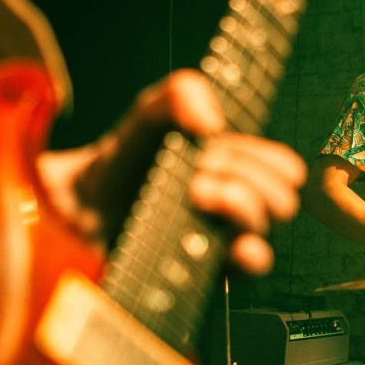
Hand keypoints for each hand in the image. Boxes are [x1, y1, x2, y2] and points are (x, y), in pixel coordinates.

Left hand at [41, 69, 304, 273]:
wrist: (80, 205)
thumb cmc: (122, 160)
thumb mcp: (148, 114)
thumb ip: (179, 94)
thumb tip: (213, 124)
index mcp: (236, 171)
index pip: (284, 169)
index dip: (259, 157)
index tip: (213, 147)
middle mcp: (236, 208)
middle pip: (283, 200)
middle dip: (248, 177)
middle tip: (200, 171)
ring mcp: (223, 241)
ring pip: (267, 228)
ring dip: (240, 202)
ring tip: (196, 192)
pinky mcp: (206, 270)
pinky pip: (249, 268)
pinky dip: (245, 249)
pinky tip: (226, 236)